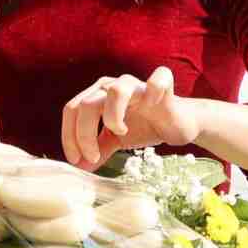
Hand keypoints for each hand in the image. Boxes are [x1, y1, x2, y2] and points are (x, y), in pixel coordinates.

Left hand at [59, 66, 198, 169]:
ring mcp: (137, 84)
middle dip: (84, 135)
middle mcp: (113, 85)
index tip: (76, 160)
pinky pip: (157, 79)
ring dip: (112, 116)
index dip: (69, 136)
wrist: (178, 124)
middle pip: (86, 104)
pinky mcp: (163, 87)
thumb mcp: (116, 141)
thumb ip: (98, 149)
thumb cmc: (144, 126)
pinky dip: (152, 93)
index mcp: (97, 94)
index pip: (72, 109)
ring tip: (120, 132)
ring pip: (115, 90)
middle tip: (93, 157)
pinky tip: (151, 108)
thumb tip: (80, 167)